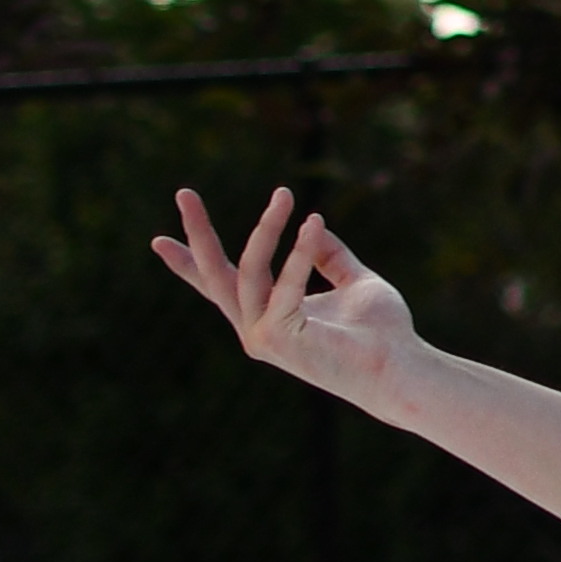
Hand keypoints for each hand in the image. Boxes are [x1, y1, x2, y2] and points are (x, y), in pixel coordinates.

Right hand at [153, 186, 418, 411]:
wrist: (402, 368)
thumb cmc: (382, 333)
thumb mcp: (355, 282)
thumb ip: (331, 257)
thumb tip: (314, 224)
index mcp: (267, 316)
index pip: (220, 286)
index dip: (189, 264)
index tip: (158, 241)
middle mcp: (256, 329)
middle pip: (215, 276)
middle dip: (198, 234)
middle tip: (183, 193)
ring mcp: (263, 337)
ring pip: (248, 272)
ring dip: (266, 229)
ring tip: (284, 193)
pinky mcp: (280, 340)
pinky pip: (284, 285)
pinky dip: (300, 253)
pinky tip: (313, 224)